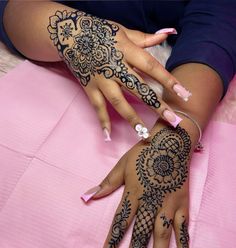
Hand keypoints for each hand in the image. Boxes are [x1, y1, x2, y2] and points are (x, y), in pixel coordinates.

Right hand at [47, 10, 190, 138]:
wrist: (69, 34)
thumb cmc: (100, 32)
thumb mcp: (123, 31)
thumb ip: (145, 38)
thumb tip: (167, 34)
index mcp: (126, 51)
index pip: (151, 67)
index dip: (168, 80)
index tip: (184, 94)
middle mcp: (114, 67)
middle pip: (138, 88)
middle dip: (156, 105)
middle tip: (172, 120)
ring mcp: (100, 79)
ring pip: (118, 101)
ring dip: (131, 118)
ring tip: (144, 134)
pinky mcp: (89, 87)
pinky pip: (97, 107)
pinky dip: (102, 121)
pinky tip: (107, 136)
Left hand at [82, 121, 195, 247]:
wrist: (170, 143)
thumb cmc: (144, 153)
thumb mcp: (122, 165)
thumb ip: (106, 184)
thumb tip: (86, 197)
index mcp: (133, 195)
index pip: (120, 224)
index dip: (111, 245)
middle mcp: (150, 204)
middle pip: (140, 236)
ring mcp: (168, 206)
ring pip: (162, 238)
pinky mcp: (182, 204)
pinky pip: (183, 228)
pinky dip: (184, 246)